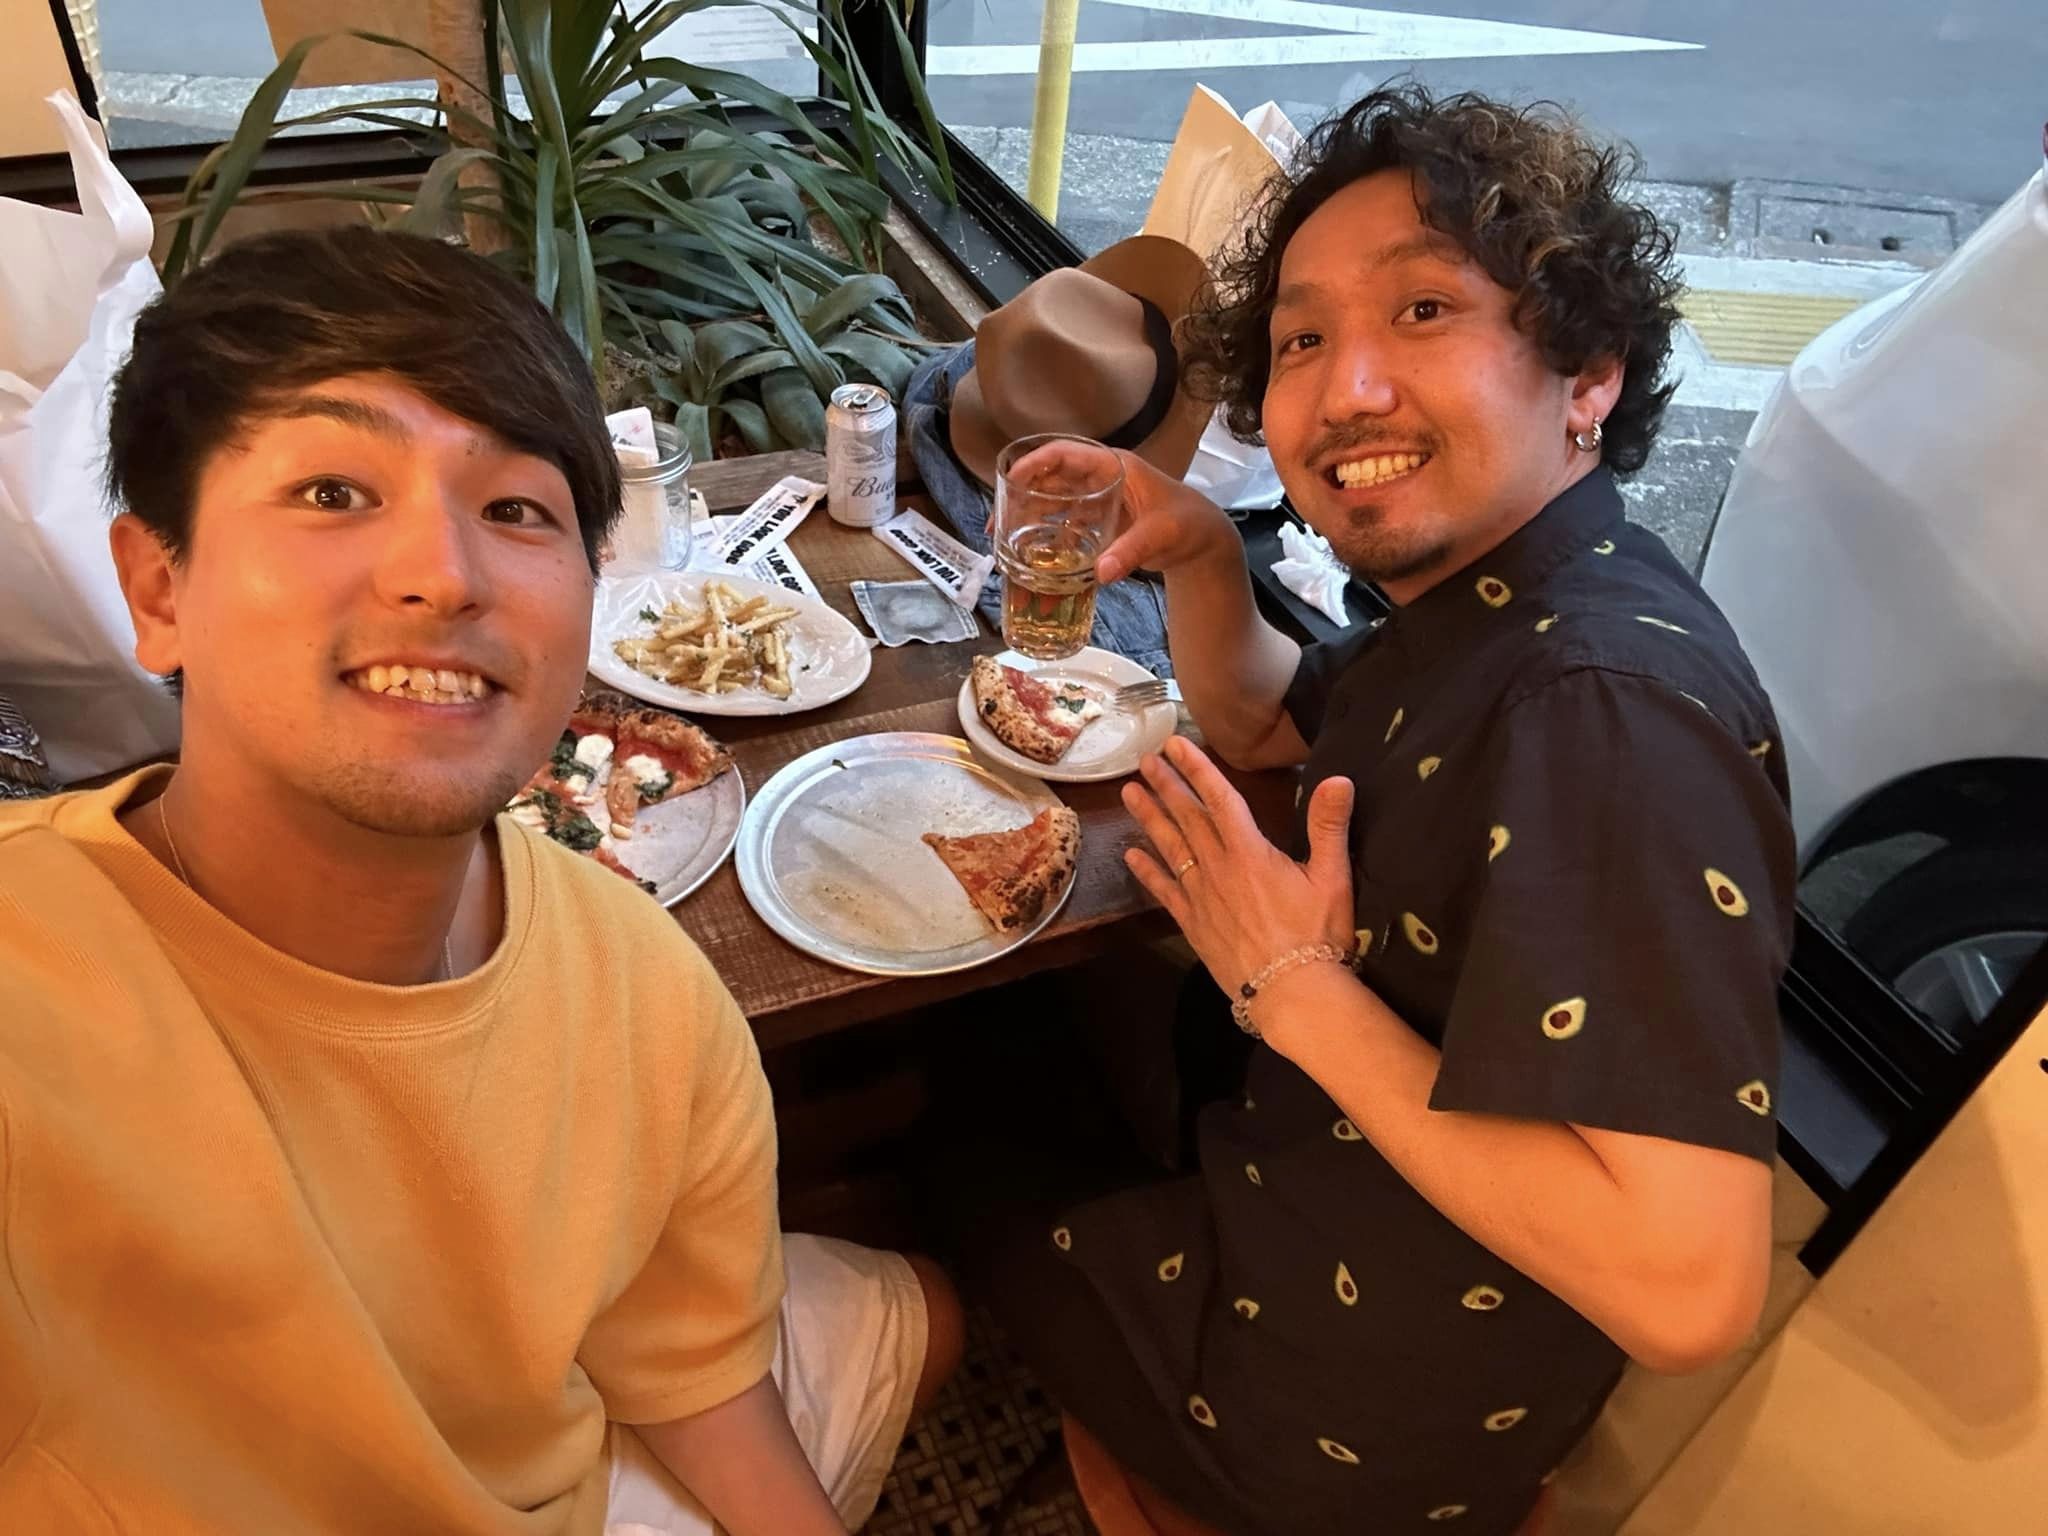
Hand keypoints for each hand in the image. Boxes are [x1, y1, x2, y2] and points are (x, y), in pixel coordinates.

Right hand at [1005, 440, 1236, 584]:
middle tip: (997, 521)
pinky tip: (1032, 555)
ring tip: (1004, 538)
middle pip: (1050, 478)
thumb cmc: (1187, 524)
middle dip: (1021, 495)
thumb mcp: (1160, 534)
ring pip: (1054, 501)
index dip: (1033, 464)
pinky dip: (1048, 536)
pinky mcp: (1099, 521)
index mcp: (1112, 466)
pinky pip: (1066, 523)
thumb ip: (1131, 551)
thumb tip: (1102, 572)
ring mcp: (1098, 499)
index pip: (1063, 454)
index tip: (1010, 482)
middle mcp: (1100, 478)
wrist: (1203, 541)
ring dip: (1030, 516)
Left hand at [1122, 735, 1356, 1006]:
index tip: (1176, 744)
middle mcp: (1218, 868)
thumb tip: (1339, 779)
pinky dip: (1147, 871)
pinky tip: (1131, 855)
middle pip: (1187, 818)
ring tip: (1129, 792)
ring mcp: (1201, 896)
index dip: (1197, 768)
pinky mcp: (1193, 924)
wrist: (1291, 992)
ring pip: (1169, 848)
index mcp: (1250, 852)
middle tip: (1145, 759)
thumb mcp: (1333, 878)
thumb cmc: (1317, 935)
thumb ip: (1330, 827)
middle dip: (1167, 785)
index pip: (1219, 799)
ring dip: (1149, 818)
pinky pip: (1164, 891)